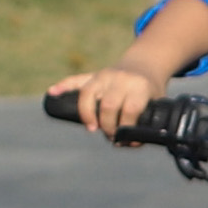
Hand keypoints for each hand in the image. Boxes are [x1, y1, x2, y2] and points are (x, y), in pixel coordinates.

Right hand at [50, 64, 172, 140]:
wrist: (144, 65)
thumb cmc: (149, 92)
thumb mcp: (155, 105)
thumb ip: (145, 125)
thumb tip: (127, 143)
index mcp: (139, 86)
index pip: (130, 109)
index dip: (127, 128)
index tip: (126, 138)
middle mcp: (120, 78)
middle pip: (108, 105)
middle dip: (107, 126)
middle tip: (110, 135)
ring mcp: (103, 75)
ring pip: (88, 93)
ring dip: (86, 114)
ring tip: (91, 128)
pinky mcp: (92, 76)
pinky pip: (75, 80)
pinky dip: (62, 87)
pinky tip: (52, 93)